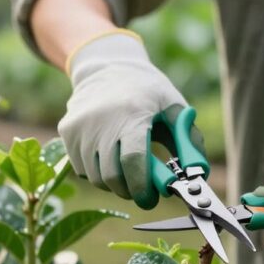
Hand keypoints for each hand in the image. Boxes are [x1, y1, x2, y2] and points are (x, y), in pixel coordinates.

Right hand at [59, 31, 202, 208]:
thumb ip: (189, 141)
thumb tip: (197, 175)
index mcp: (132, 112)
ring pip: (96, 177)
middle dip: (130, 191)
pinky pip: (81, 169)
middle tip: (143, 191)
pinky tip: (108, 156)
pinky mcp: (66, 131)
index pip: (133, 161)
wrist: (108, 65)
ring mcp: (80, 126)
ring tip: (128, 170)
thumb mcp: (174, 107)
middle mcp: (101, 120)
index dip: (143, 186)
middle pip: (112, 176)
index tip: (152, 198)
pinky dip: (97, 173)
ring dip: (114, 184)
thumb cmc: (148, 92)